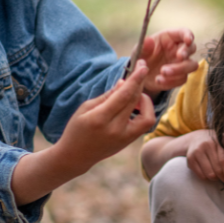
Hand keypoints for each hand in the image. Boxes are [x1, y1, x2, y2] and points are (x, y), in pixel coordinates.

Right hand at [55, 62, 155, 176]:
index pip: (124, 95)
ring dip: (146, 102)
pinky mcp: (129, 142)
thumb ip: (107, 95)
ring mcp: (124, 138)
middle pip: (136, 102)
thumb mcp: (86, 108)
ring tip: (134, 95)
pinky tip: (134, 105)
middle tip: (141, 71)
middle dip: (141, 84)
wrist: (75, 156)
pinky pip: (144, 124)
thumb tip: (124, 82)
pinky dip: (144, 112)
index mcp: (101, 119)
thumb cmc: (77, 129)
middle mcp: (115, 129)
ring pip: (147, 116)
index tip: (142, 66)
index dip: (135, 80)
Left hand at [140, 28, 196, 94]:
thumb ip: (143, 46)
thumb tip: (149, 40)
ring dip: (180, 69)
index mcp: (170, 37)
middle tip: (179, 57)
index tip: (188, 40)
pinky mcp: (180, 76)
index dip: (188, 35)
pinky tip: (159, 80)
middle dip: (186, 53)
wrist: (141, 76)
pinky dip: (172, 81)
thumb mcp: (138, 51)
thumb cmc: (142, 58)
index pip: (184, 32)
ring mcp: (181, 63)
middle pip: (192, 48)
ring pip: (192, 65)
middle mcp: (178, 49)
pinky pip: (182, 79)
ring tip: (163, 72)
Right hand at [186, 129, 223, 184]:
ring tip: (217, 174)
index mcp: (220, 140)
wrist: (197, 138)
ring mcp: (197, 151)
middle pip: (217, 169)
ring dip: (216, 178)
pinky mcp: (190, 159)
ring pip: (210, 174)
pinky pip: (201, 176)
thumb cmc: (217, 146)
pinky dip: (207, 178)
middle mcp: (208, 144)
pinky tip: (209, 171)